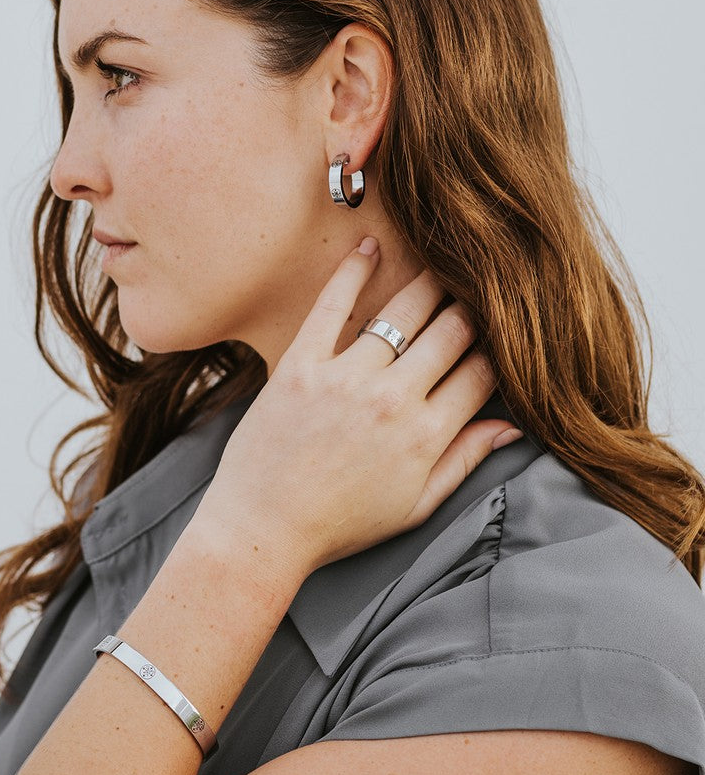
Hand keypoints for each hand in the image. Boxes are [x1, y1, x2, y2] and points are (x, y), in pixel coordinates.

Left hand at [191, 237, 522, 588]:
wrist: (263, 528)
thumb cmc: (340, 524)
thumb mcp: (414, 507)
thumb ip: (464, 461)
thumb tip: (512, 427)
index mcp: (425, 436)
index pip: (482, 372)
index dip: (497, 349)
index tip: (498, 337)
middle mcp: (392, 400)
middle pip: (453, 332)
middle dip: (473, 309)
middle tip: (476, 292)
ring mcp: (344, 378)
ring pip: (403, 311)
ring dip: (429, 283)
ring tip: (441, 264)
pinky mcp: (300, 365)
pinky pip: (330, 306)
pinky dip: (352, 271)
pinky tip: (369, 247)